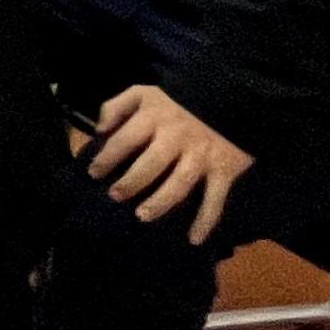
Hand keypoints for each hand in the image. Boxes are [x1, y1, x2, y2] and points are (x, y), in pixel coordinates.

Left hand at [84, 84, 255, 244]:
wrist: (236, 93)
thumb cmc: (184, 96)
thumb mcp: (147, 91)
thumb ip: (118, 105)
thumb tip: (99, 130)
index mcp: (155, 116)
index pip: (124, 140)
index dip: (106, 157)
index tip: (93, 173)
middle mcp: (177, 137)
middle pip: (149, 164)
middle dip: (130, 182)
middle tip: (115, 196)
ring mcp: (201, 154)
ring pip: (178, 183)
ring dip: (159, 202)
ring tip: (142, 216)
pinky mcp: (224, 168)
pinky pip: (215, 198)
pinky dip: (206, 220)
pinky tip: (194, 239)